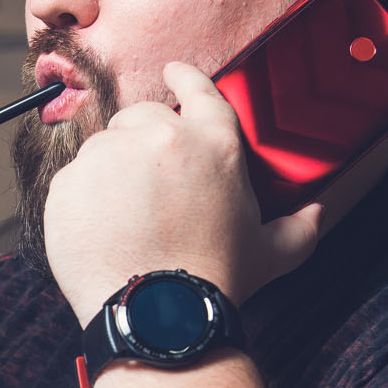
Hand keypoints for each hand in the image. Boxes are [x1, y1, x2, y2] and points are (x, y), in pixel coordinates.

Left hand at [41, 61, 324, 324]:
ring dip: (112, 172)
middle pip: (141, 116)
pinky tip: (102, 230)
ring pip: (103, 146)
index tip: (173, 72)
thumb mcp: (270, 253)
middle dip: (143, 141)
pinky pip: (73, 179)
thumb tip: (316, 214)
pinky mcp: (70, 181)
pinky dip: (83, 199)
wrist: (158, 314)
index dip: (183, 77)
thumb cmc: (214, 283)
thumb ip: (297, 228)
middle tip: (148, 186)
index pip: (198, 90)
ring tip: (127, 219)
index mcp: (214, 144)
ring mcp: (110, 156)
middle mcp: (161, 138)